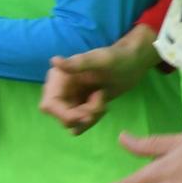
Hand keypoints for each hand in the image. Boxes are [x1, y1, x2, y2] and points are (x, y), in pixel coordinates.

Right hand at [41, 25, 158, 135]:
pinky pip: (80, 125)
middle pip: (62, 118)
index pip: (49, 105)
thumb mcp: (101, 59)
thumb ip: (78, 63)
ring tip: (103, 99)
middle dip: (84, 115)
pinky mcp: (79, 108)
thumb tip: (54, 61)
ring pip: (72, 123)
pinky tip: (103, 105)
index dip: (65, 115)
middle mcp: (60, 91)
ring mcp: (69, 101)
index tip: (87, 114)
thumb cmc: (117, 58)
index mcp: (58, 78)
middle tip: (102, 100)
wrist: (132, 64)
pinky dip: (93, 119)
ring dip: (91, 117)